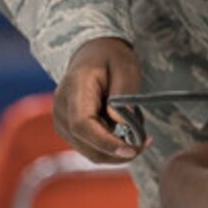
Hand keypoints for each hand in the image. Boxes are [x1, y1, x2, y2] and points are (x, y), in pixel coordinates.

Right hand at [54, 36, 143, 162]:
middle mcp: (61, 109)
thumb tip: (121, 122)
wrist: (92, 55)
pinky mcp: (69, 130)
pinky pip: (90, 148)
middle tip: (146, 143)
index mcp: (73, 89)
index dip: (106, 142)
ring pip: (89, 151)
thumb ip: (124, 90)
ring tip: (139, 136)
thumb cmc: (111, 58)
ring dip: (116, 152)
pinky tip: (126, 134)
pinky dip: (110, 147)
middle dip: (117, 152)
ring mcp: (62, 122)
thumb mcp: (125, 64)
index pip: (82, 125)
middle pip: (86, 144)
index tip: (132, 149)